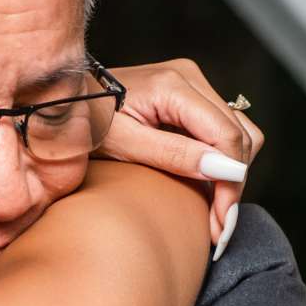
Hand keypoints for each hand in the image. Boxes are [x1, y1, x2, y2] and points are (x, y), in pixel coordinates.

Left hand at [99, 58, 266, 256]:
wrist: (64, 102)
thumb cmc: (85, 122)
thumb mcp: (124, 145)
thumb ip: (175, 155)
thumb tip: (225, 170)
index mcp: (174, 84)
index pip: (228, 137)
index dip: (232, 183)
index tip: (222, 223)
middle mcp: (190, 77)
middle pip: (241, 136)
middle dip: (234, 185)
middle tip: (218, 229)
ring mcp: (191, 84)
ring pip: (239, 134)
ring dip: (230, 174)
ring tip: (211, 212)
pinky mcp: (189, 95)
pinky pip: (221, 131)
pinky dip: (219, 162)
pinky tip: (203, 188)